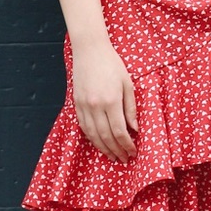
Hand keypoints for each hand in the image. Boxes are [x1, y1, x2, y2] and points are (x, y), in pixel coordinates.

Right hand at [71, 39, 137, 162]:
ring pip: (93, 135)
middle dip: (116, 150)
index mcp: (111, 100)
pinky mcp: (76, 104)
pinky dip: (91, 138)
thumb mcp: (128, 83)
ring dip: (103, 148)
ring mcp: (84, 106)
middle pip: (106, 136)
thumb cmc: (112, 64)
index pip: (119, 131)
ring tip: (112, 156)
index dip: (127, 144)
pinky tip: (99, 143)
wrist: (90, 51)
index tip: (133, 151)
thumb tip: (135, 128)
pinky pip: (83, 127)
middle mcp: (96, 106)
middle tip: (124, 159)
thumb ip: (131, 107)